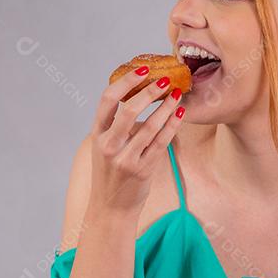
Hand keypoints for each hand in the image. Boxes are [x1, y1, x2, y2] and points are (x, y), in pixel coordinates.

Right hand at [88, 65, 185, 215]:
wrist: (111, 207)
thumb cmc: (111, 173)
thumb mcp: (105, 146)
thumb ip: (117, 125)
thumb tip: (141, 95)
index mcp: (97, 134)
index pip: (108, 100)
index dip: (126, 81)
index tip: (142, 69)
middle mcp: (109, 145)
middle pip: (129, 110)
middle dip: (150, 92)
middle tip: (165, 80)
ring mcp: (125, 159)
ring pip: (150, 126)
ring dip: (166, 107)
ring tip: (178, 95)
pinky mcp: (142, 169)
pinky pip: (161, 142)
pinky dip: (172, 126)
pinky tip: (179, 114)